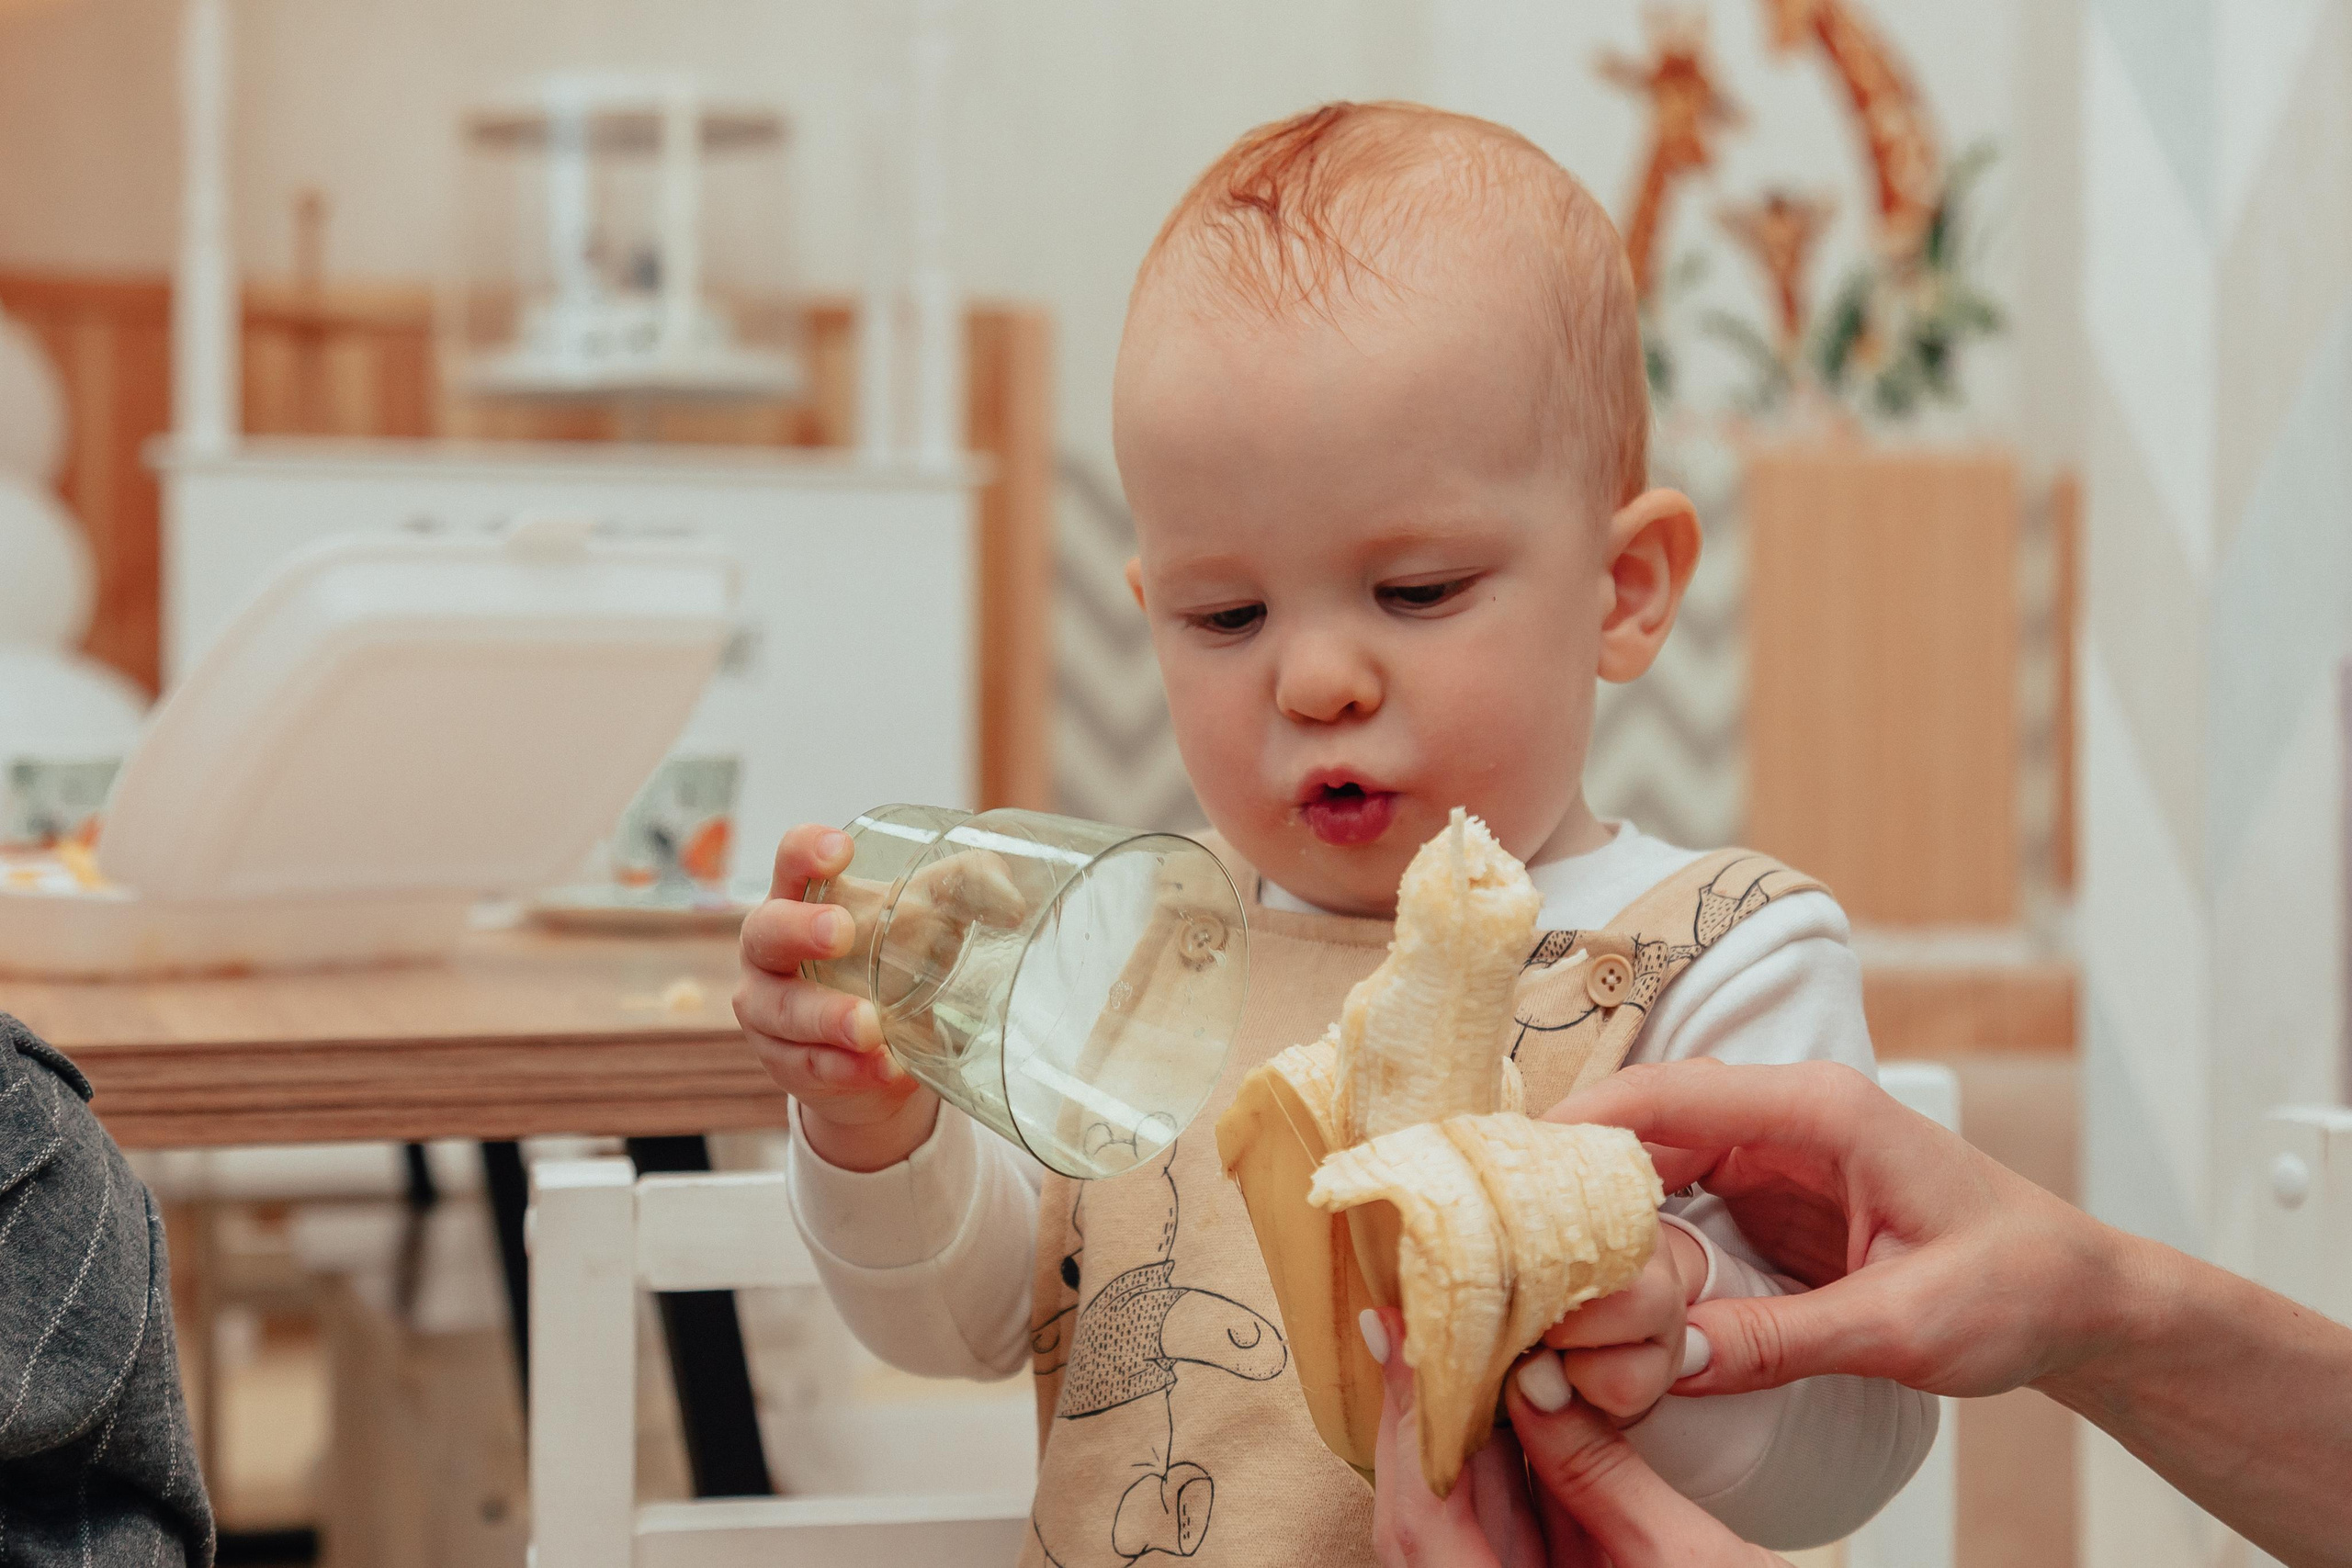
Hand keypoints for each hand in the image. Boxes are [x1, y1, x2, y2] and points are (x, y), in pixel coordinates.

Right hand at [736, 824, 936, 1171]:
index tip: (842, 850)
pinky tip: (884, 1070)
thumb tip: (1012, 903)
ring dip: (827, 1018)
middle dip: (800, 930)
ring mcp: (770, 1011)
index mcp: (804, 900)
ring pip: (783, 1011)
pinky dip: (848, 1070)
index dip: (806, 851)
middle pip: (767, 931)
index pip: (790, 862)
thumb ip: (969, 890)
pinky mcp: (785, 1065)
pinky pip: (810, 1068)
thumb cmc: (895, 963)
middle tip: (842, 933)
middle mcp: (772, 952)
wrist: (876, 1057)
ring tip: (871, 1027)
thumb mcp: (932, 920)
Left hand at [1364, 1304, 1783, 1566]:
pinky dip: (1524, 1459)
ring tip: (1480, 1331)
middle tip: (1435, 1314)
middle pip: (1434, 1509)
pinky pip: (1522, 1520)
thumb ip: (1600, 1474)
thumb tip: (1536, 1379)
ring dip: (1477, 1425)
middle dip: (1433, 1409)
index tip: (1396, 1333)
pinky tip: (1530, 1389)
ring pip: (1475, 1508)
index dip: (1406, 1422)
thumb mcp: (1686, 1558)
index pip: (1420, 1523)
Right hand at [1543, 1058, 2116, 1400]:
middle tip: (1498, 1223)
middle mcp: (1788, 1116)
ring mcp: (1775, 1153)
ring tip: (1527, 1252)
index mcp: (1821, 1111)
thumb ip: (1783, 1340)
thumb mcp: (1903, 1326)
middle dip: (1568, 1166)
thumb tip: (1671, 1360)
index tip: (1509, 1167)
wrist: (2082, 1298)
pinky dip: (1630, 1229)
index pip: (1670, 1094)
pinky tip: (1590, 1271)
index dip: (1581, 1122)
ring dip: (1593, 1201)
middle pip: (1644, 1120)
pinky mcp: (1770, 1194)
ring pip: (1652, 1158)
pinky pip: (1679, 1198)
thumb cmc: (2020, 1286)